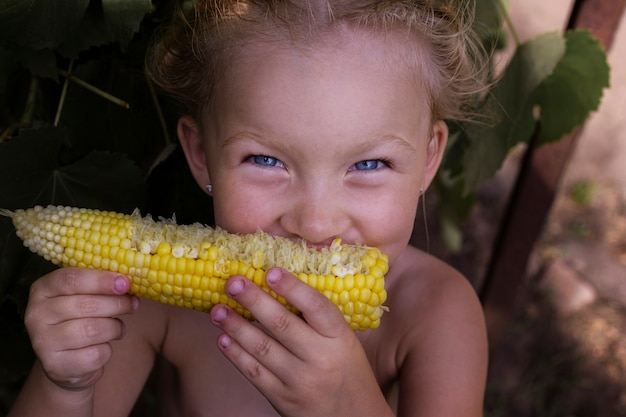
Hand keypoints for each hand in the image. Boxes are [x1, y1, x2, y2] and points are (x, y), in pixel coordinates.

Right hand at [24, 268, 138, 390]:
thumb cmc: (82, 319)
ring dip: (114, 328)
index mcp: (43, 289)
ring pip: (93, 329)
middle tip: (132, 304)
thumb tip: (127, 282)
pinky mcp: (56, 366)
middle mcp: (36, 314)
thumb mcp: (86, 296)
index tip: (125, 283)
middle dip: (117, 304)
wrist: (68, 361)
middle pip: (85, 304)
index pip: (71, 279)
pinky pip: (95, 354)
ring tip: (118, 328)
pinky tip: (103, 347)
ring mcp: (43, 342)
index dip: (101, 280)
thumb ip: (102, 286)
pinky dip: (107, 350)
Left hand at [210, 268, 391, 416]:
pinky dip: (236, 355)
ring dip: (236, 327)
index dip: (292, 288)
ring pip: (263, 348)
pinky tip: (222, 339)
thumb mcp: (345, 342)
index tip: (271, 271)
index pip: (316, 307)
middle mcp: (320, 358)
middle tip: (233, 282)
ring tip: (217, 310)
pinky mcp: (283, 399)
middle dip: (254, 300)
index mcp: (340, 338)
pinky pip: (255, 373)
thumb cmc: (347, 371)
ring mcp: (300, 380)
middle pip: (282, 324)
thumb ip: (319, 319)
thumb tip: (279, 283)